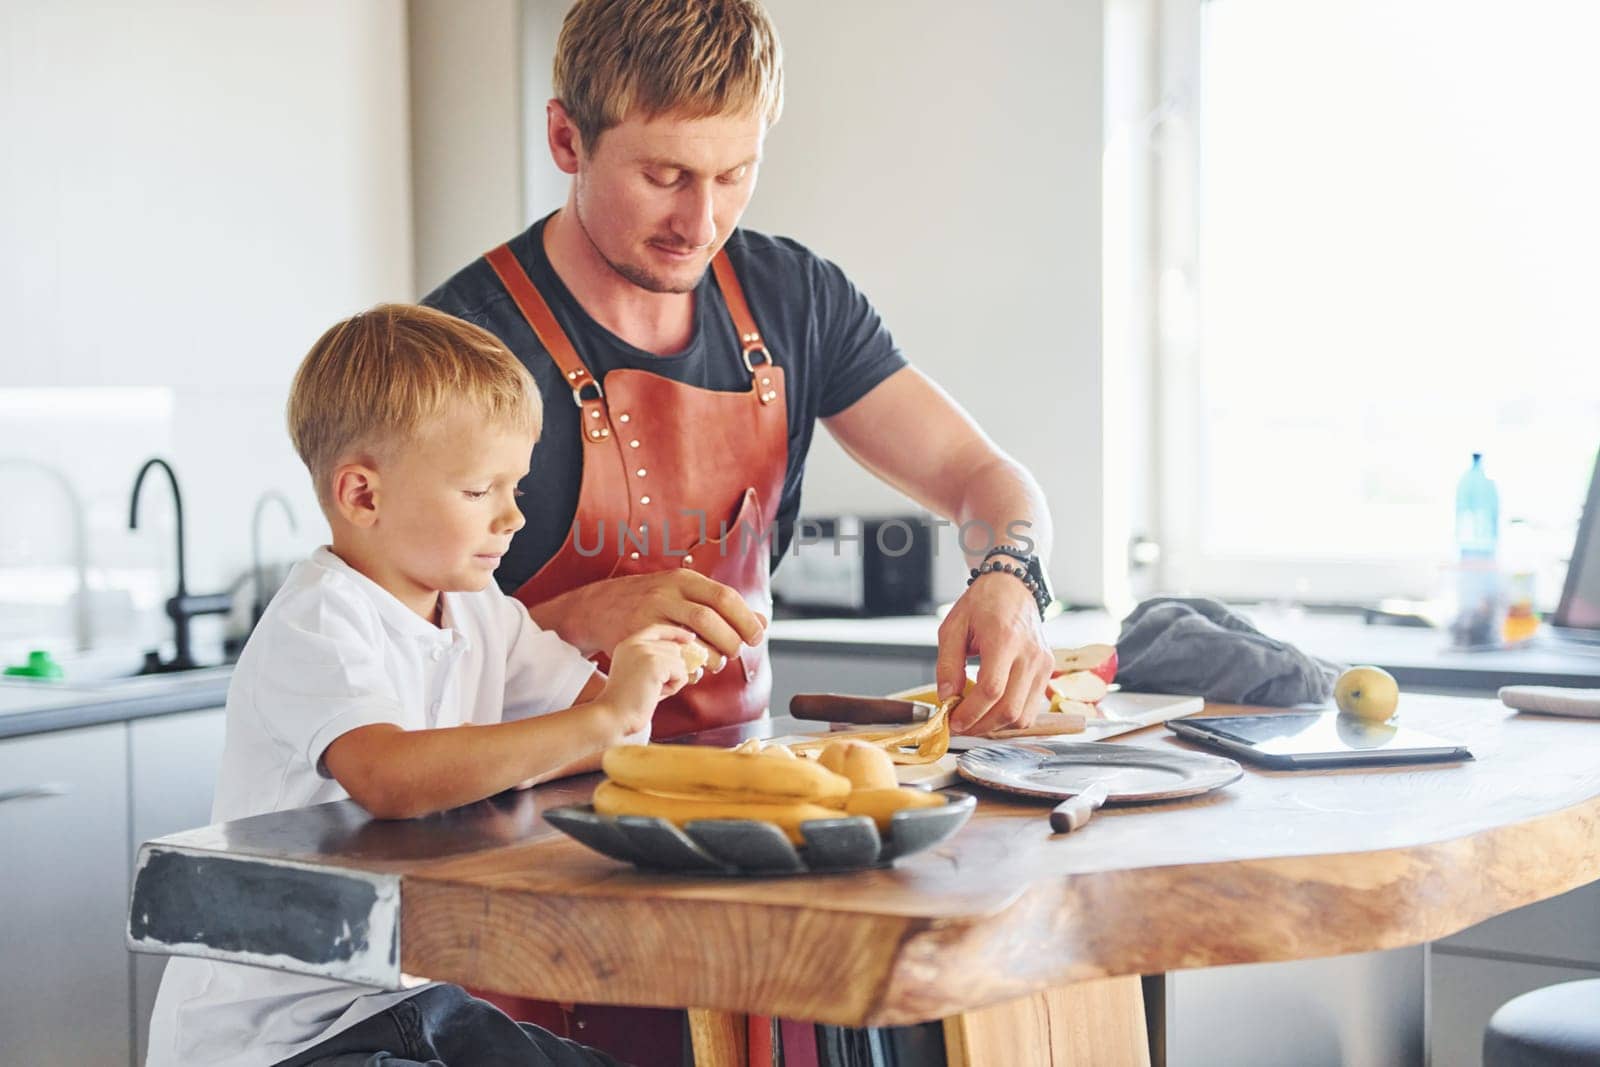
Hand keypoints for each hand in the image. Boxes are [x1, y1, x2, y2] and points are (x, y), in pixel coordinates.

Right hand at [535, 570, 766, 668]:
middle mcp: (666, 592)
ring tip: (715, 662)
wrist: (594, 608)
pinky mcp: (636, 637)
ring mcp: (649, 615)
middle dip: (731, 640)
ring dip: (713, 656)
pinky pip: (672, 657)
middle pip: (712, 617)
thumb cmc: (648, 603)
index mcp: (683, 579)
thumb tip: (763, 622)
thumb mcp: (683, 595)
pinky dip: (689, 669)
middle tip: (735, 653)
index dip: (745, 620)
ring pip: (694, 638)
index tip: (756, 637)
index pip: (725, 596)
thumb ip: (721, 607)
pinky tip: (693, 672)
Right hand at [597, 624, 697, 735]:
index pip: (657, 629)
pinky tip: (655, 693)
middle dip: (672, 670)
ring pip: (679, 661)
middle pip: (673, 648)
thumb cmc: (630, 703)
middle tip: (653, 688)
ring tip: (651, 691)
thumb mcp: (642, 675)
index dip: (675, 633)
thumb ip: (660, 662)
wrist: (614, 716)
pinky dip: (674, 687)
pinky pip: (681, 673)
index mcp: (627, 644)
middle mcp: (635, 643)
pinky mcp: (655, 663)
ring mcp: (645, 651)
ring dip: (672, 680)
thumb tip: (692, 659)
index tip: (690, 638)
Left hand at [935, 573, 1052, 734]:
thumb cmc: (982, 603)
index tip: (953, 721)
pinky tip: (992, 711)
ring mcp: (1043, 664)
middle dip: (980, 726)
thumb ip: (948, 664)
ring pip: (1023, 716)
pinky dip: (1011, 717)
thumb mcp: (953, 627)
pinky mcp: (1047, 670)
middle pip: (1009, 709)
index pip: (991, 689)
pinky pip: (1031, 708)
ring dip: (996, 726)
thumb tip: (946, 697)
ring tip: (974, 719)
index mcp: (1004, 638)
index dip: (970, 712)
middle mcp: (1030, 654)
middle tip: (960, 725)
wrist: (1012, 587)